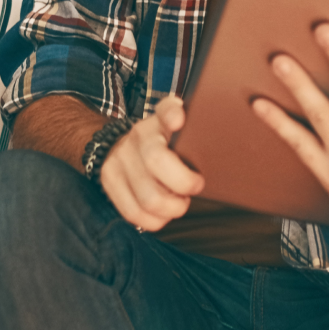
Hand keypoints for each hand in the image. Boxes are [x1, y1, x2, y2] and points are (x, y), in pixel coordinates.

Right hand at [100, 96, 204, 231]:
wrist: (119, 146)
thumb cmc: (159, 144)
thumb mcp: (175, 130)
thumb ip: (194, 131)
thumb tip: (218, 134)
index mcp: (159, 122)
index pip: (166, 109)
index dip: (172, 114)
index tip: (179, 121)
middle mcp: (136, 137)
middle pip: (157, 161)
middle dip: (184, 184)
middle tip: (194, 187)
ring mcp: (119, 160)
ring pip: (149, 198)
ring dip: (172, 209)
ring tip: (179, 203)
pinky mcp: (110, 181)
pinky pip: (134, 213)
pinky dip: (154, 220)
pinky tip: (163, 213)